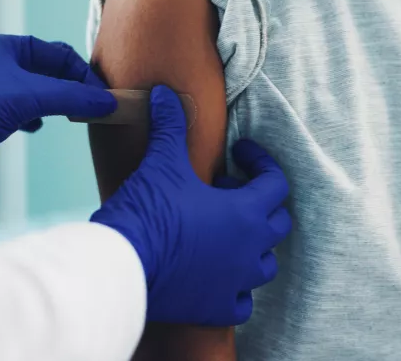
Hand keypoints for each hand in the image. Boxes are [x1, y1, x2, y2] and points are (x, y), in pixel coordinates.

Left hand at [0, 35, 116, 206]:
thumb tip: (108, 102)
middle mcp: (2, 66)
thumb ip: (70, 97)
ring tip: (75, 117)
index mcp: (7, 48)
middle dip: (74, 88)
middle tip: (96, 108)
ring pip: (41, 94)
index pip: (59, 53)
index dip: (83, 73)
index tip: (103, 96)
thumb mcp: (27, 97)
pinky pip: (27, 112)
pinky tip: (39, 127)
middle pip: (52, 72)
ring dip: (59, 104)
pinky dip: (39, 118)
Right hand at [91, 86, 291, 325]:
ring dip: (252, 245)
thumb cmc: (148, 212)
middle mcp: (250, 250)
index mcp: (246, 213)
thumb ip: (171, 125)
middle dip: (258, 202)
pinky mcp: (217, 308)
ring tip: (224, 232)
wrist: (123, 266)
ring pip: (266, 264)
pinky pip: (242, 302)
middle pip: (278, 223)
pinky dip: (236, 289)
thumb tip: (164, 93)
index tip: (239, 153)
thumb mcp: (162, 162)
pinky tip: (217, 277)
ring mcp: (237, 283)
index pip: (276, 183)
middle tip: (225, 190)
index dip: (260, 162)